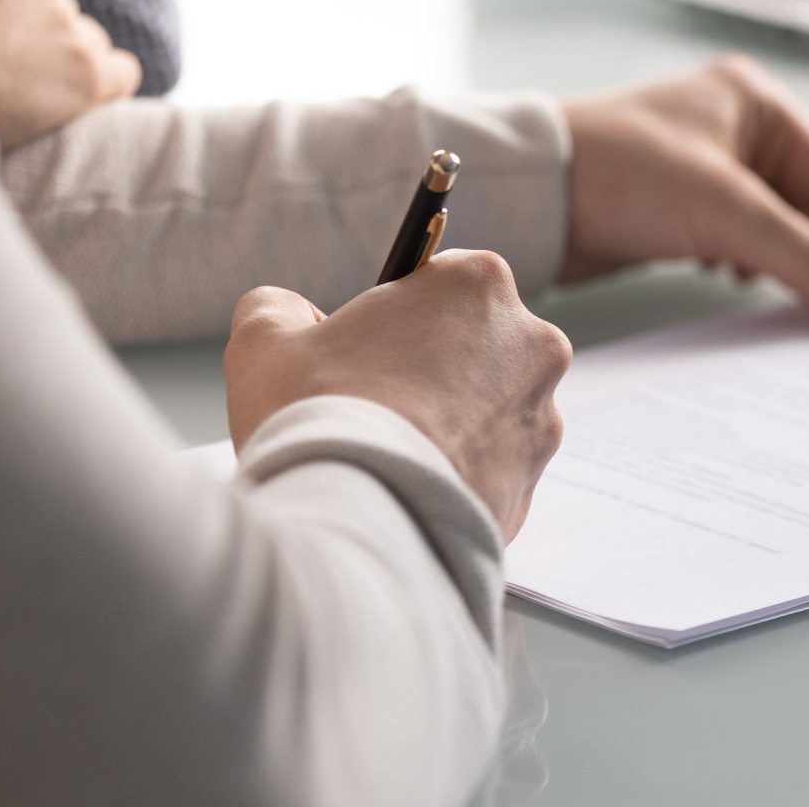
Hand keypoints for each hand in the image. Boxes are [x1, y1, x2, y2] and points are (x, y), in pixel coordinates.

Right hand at [223, 250, 571, 541]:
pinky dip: (455, 481)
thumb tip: (294, 314)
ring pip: (488, 414)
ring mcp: (543, 418)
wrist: (353, 524)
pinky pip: (489, 475)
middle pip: (475, 347)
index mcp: (478, 285)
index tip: (371, 346)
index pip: (444, 283)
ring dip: (448, 428)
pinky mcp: (534, 484)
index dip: (401, 316)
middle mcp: (532, 344)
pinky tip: (409, 493)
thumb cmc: (314, 417)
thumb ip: (279, 308)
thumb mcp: (265, 340)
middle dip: (432, 371)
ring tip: (388, 456)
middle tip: (373, 406)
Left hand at [561, 54, 808, 329]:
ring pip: (780, 228)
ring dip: (800, 271)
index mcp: (759, 105)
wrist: (525, 195)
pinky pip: (742, 243)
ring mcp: (708, 169)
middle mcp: (738, 130)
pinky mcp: (679, 207)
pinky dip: (759, 272)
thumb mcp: (728, 214)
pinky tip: (757, 295)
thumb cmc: (617, 173)